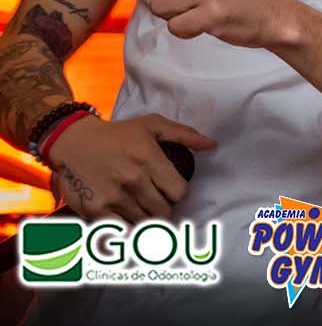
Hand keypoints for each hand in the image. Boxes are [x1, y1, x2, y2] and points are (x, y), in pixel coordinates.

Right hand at [47, 113, 215, 221]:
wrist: (73, 142)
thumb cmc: (117, 134)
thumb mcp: (152, 125)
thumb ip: (184, 135)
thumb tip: (212, 145)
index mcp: (149, 159)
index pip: (179, 192)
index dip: (179, 194)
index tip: (172, 192)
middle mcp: (133, 181)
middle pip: (163, 212)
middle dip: (165, 210)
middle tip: (159, 205)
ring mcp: (113, 197)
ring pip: (144, 223)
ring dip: (147, 221)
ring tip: (144, 213)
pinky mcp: (95, 210)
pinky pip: (120, 231)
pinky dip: (127, 231)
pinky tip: (129, 223)